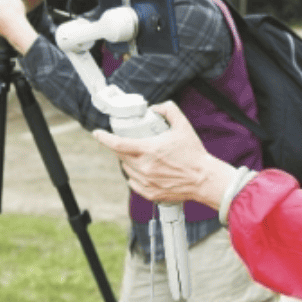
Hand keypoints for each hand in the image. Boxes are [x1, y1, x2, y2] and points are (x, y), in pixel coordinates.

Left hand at [94, 101, 235, 208]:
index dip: (104, 138)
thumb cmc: (194, 155)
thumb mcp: (183, 126)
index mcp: (149, 150)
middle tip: (127, 142)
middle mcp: (144, 167)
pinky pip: (133, 182)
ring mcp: (146, 182)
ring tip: (143, 156)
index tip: (97, 133)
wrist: (204, 179)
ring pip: (126, 169)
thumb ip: (169, 110)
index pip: (117, 144)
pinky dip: (135, 174)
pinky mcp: (150, 193)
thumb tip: (156, 107)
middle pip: (120, 156)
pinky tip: (146, 170)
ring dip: (129, 160)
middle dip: (119, 147)